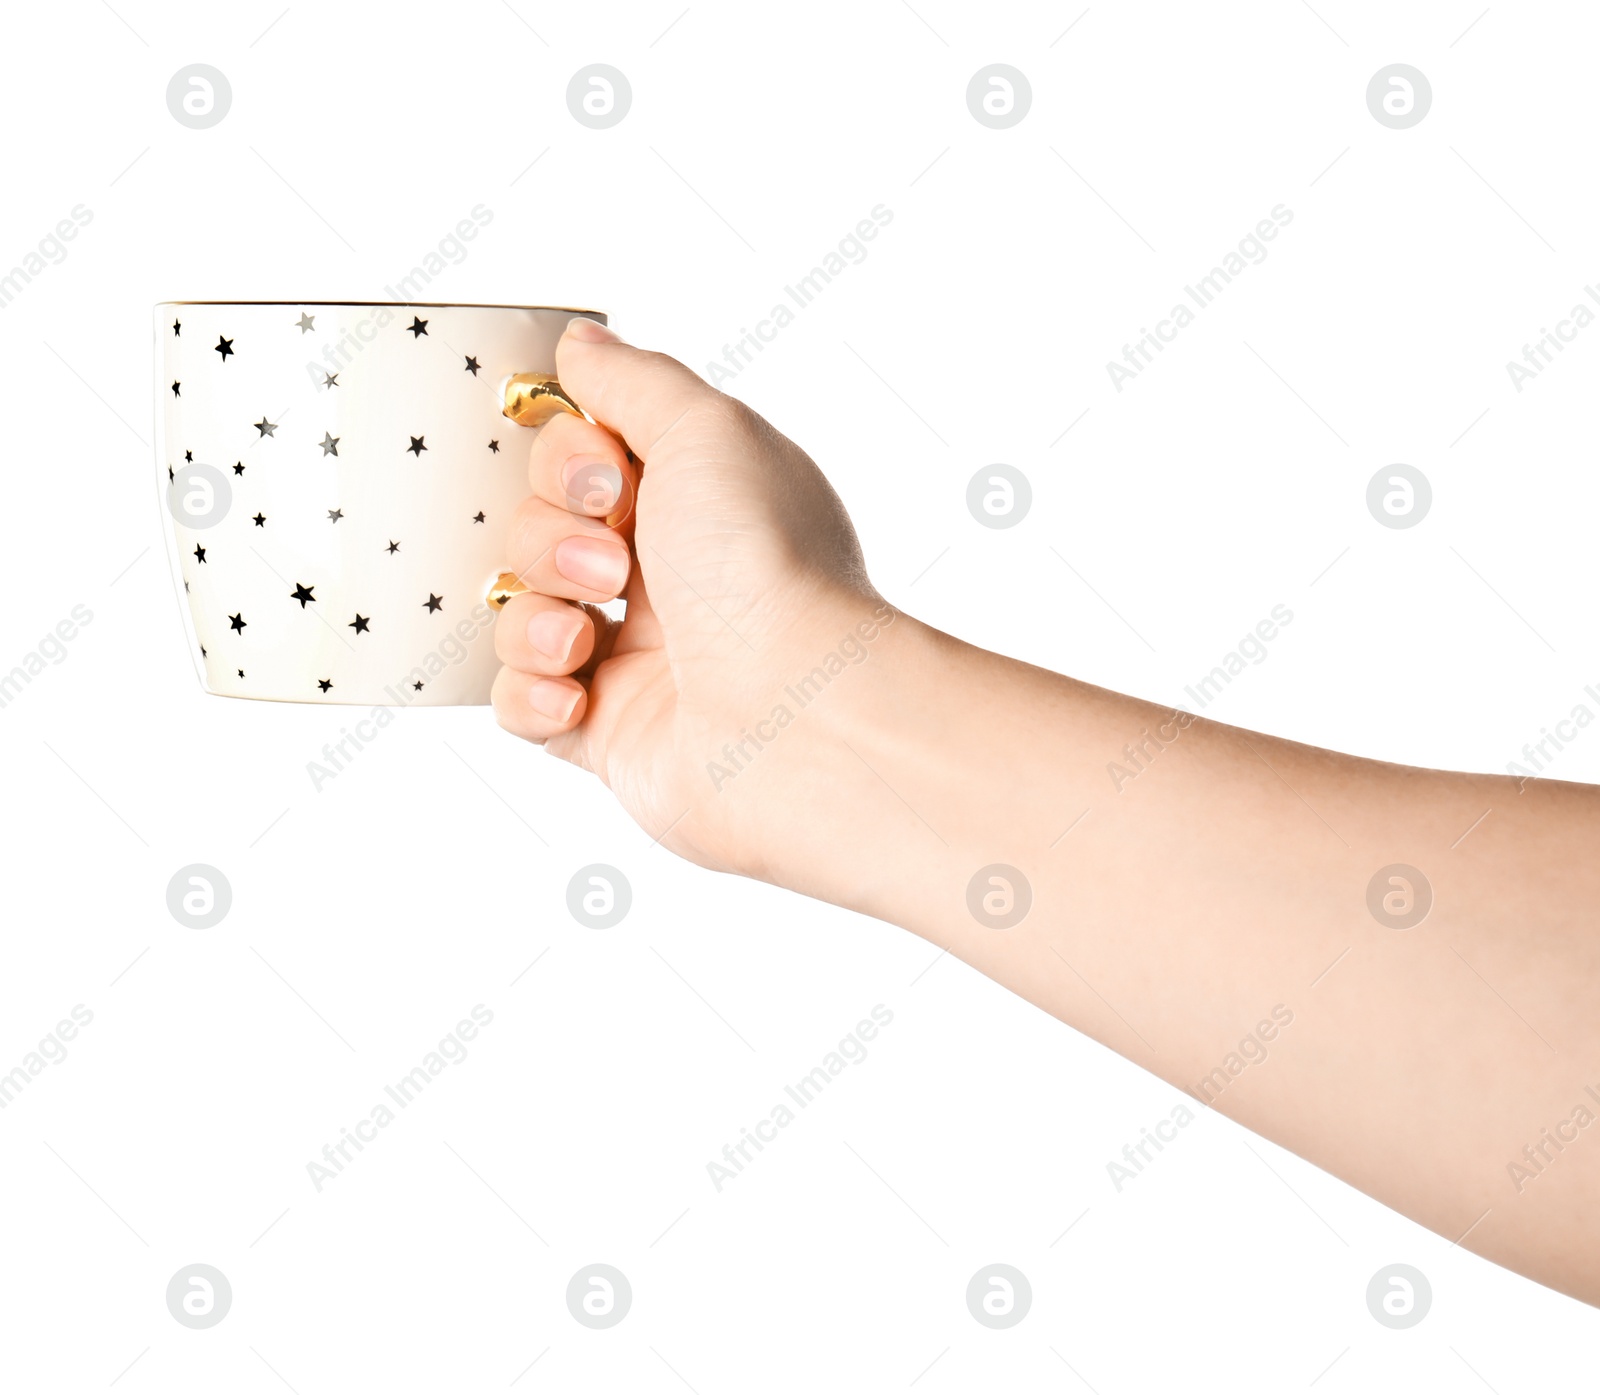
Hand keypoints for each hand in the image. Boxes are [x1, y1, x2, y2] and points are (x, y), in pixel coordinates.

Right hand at [492, 317, 890, 875]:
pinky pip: (518, 703)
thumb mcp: (710, 432)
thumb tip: (582, 343)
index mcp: (696, 502)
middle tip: (616, 568)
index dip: (566, 461)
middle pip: (537, 529)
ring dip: (535, 616)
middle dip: (552, 541)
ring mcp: (635, 658)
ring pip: (519, 612)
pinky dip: (531, 694)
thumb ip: (637, 382)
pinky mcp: (608, 733)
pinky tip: (578, 696)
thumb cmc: (768, 571)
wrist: (796, 717)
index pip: (581, 457)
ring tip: (588, 641)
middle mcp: (668, 576)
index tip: (607, 481)